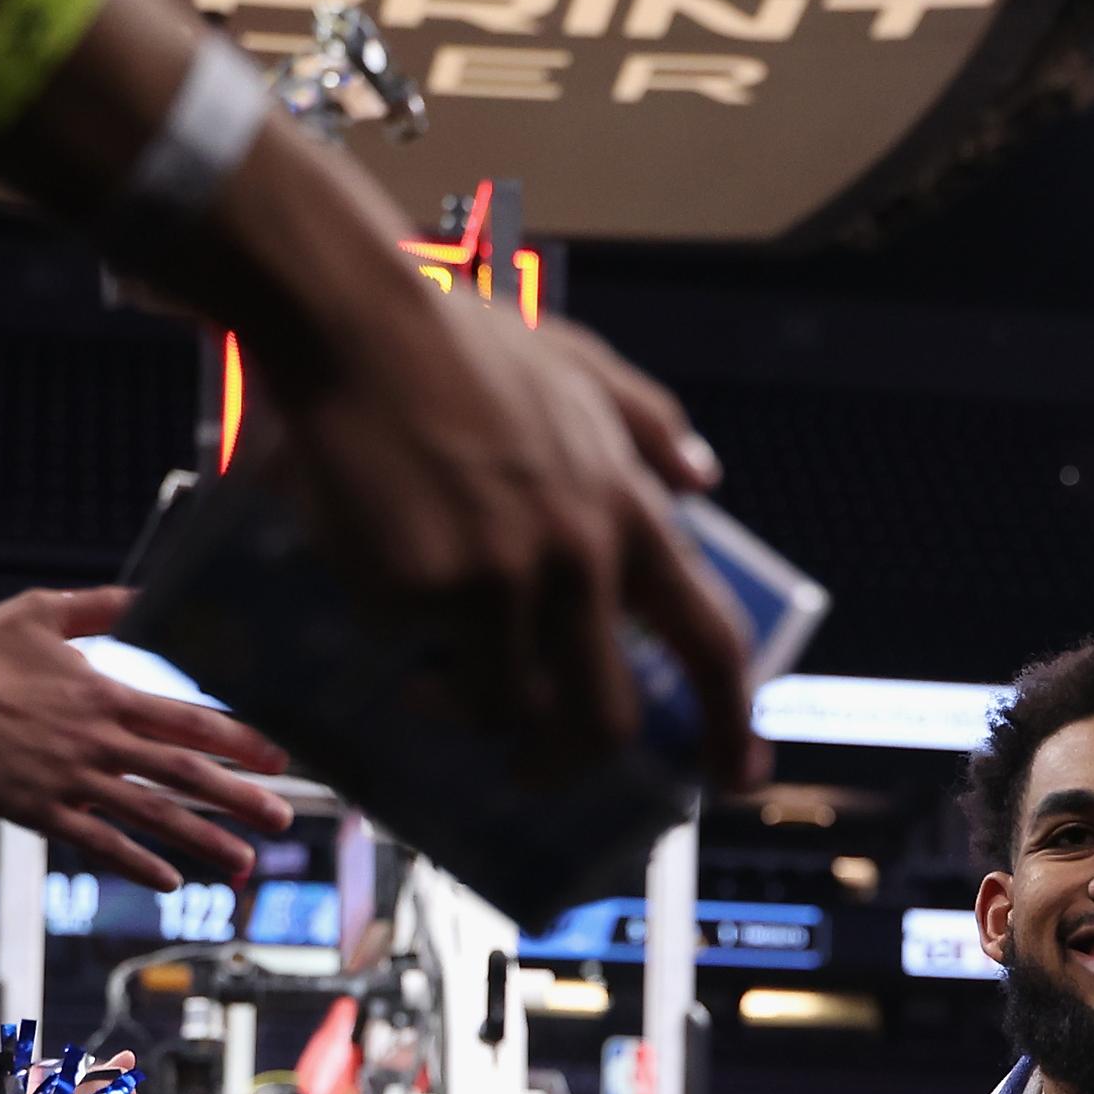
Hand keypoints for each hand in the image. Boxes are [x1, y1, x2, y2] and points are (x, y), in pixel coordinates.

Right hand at [0, 588, 294, 890]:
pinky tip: (170, 881)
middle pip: (184, 774)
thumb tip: (151, 591)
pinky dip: (136, 863)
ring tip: (246, 864)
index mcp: (106, 694)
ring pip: (150, 815)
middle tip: (287, 820)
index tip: (282, 759)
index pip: (190, 720)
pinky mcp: (36, 809)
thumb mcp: (47, 610)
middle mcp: (98, 740)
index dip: (241, 741)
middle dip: (240, 798)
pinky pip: (96, 842)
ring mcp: (69, 778)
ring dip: (203, 841)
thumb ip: (106, 605)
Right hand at [249, 287, 761, 787]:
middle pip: (605, 717)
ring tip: (435, 691)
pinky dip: (415, 672)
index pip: (712, 641)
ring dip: (475, 717)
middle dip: (570, 763)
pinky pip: (428, 665)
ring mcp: (505, 578)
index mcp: (629, 513)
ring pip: (509, 708)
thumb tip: (704, 477)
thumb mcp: (579, 366)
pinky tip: (393, 637)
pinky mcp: (426, 587)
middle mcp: (581, 557)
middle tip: (537, 771)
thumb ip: (647, 424)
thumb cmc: (459, 341)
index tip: (737, 773)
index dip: (731, 722)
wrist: (355, 321)